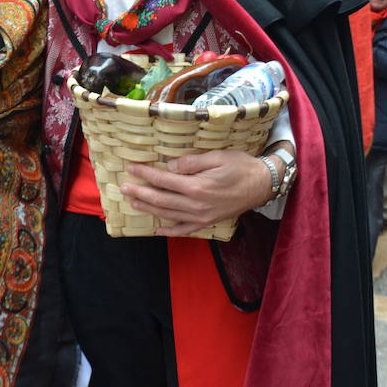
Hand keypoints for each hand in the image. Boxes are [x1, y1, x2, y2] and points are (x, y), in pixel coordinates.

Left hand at [122, 150, 271, 236]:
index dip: (145, 173)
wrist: (263, 184)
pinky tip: (157, 228)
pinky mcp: (208, 222)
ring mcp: (202, 217)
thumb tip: (169, 165)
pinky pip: (184, 230)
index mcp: (197, 186)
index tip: (131, 167)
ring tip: (133, 201)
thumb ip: (191, 162)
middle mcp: (196, 205)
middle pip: (161, 200)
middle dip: (140, 192)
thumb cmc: (241, 166)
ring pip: (168, 215)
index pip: (163, 179)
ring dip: (148, 208)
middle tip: (123, 187)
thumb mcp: (216, 156)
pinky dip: (169, 230)